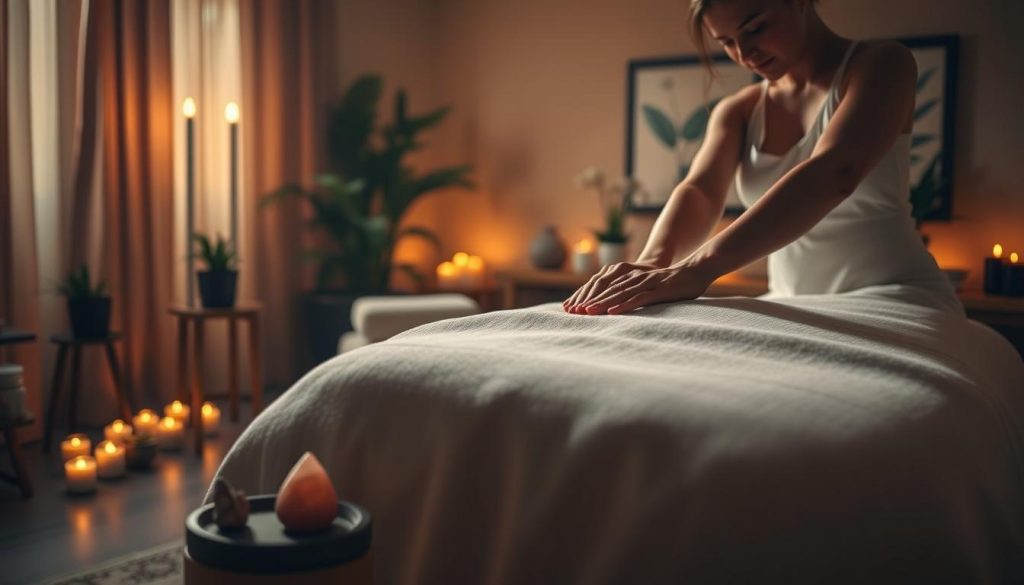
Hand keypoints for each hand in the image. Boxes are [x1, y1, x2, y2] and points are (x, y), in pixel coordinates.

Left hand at [563, 261, 713, 314]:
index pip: (605, 288)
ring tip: (587, 312)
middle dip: (590, 301)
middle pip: (608, 290)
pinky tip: (614, 312)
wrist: (696, 270)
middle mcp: (635, 278)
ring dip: (603, 303)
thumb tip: (618, 306)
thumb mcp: (649, 288)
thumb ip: (634, 294)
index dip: (588, 297)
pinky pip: (639, 299)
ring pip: (620, 294)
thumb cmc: (673, 283)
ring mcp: (646, 283)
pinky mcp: (658, 290)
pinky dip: (625, 305)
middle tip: (574, 312)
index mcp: (630, 278)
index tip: (574, 309)